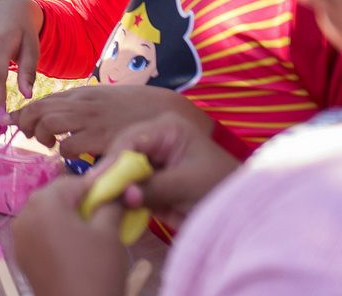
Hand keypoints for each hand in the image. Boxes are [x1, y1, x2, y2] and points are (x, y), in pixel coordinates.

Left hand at [14, 84, 209, 160]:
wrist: (168, 111)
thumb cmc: (136, 109)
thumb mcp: (105, 100)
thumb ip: (82, 107)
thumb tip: (57, 118)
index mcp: (82, 94)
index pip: (42, 100)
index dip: (23, 112)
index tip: (13, 123)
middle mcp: (82, 105)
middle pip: (38, 109)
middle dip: (26, 123)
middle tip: (31, 136)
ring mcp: (91, 120)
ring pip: (48, 122)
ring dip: (41, 136)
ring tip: (49, 144)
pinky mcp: (102, 138)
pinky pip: (70, 145)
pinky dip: (64, 152)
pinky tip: (70, 156)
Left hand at [15, 175, 130, 295]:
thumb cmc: (95, 269)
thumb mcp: (109, 233)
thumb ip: (110, 205)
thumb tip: (117, 191)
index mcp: (43, 202)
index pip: (73, 182)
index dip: (97, 186)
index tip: (116, 193)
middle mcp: (24, 214)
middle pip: (56, 197)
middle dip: (80, 202)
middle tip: (106, 214)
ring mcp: (19, 237)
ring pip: (47, 216)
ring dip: (68, 218)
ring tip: (93, 233)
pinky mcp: (22, 257)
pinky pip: (40, 235)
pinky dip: (57, 235)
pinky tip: (76, 249)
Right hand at [101, 112, 239, 229]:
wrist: (247, 214)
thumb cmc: (223, 189)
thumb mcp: (188, 185)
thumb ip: (154, 188)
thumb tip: (122, 196)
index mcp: (167, 128)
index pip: (130, 139)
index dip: (112, 161)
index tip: (98, 182)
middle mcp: (155, 140)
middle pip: (121, 153)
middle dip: (110, 174)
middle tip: (93, 194)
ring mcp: (153, 161)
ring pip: (121, 170)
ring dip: (113, 187)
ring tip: (98, 203)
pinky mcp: (152, 181)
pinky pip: (129, 187)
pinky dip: (122, 199)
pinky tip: (112, 209)